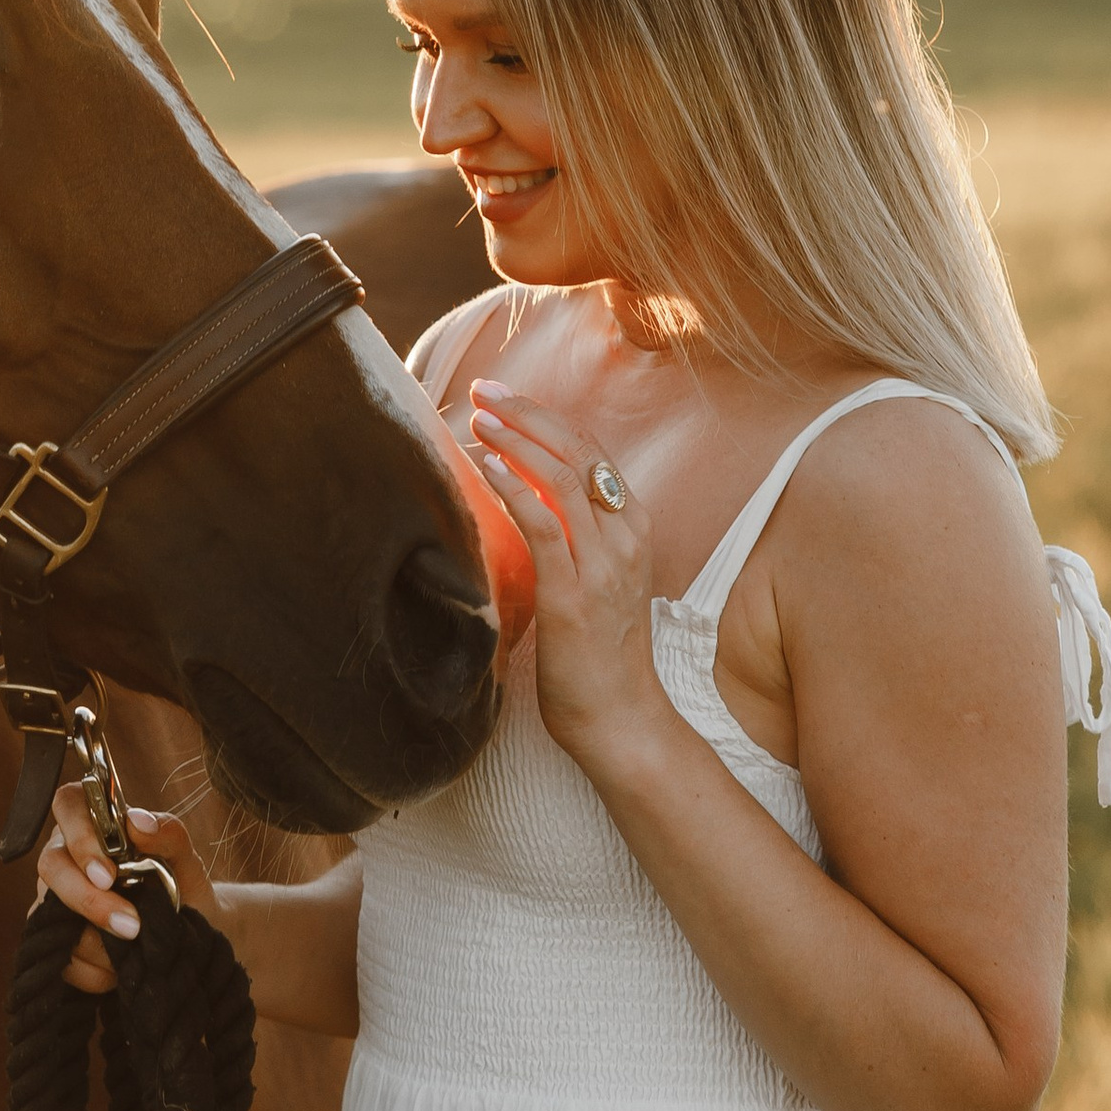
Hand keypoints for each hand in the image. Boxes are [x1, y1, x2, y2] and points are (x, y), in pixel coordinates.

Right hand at [34, 779, 226, 994]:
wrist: (189, 932)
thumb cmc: (181, 884)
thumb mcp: (185, 858)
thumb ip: (168, 832)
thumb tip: (138, 822)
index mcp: (92, 824)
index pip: (67, 804)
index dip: (80, 836)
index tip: (109, 873)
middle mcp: (65, 858)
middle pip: (51, 866)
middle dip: (89, 900)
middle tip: (131, 925)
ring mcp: (53, 901)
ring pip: (53, 917)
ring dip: (99, 942)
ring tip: (138, 946)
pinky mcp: (55, 942)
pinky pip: (62, 959)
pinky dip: (95, 971)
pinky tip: (121, 969)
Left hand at [466, 381, 675, 775]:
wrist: (622, 720)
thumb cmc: (600, 655)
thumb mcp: (596, 580)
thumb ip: (574, 537)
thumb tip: (525, 500)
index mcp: (633, 528)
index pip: (592, 450)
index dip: (546, 417)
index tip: (503, 398)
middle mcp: (626, 536)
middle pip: (579, 449)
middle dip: (527, 413)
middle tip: (483, 390)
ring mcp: (604, 564)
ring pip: (563, 476)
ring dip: (516, 439)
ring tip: (477, 417)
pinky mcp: (575, 594)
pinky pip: (545, 525)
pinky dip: (515, 486)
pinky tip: (487, 465)